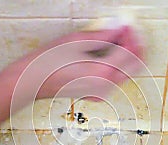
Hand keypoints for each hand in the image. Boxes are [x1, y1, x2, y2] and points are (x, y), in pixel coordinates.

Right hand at [17, 26, 143, 100]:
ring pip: (126, 72)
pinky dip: (116, 65)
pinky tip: (106, 53)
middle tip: (126, 32)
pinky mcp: (97, 94)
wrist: (33, 81)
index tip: (126, 26)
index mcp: (102, 72)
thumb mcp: (76, 41)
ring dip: (126, 55)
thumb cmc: (48, 63)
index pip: (130, 53)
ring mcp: (102, 92)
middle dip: (134, 46)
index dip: (132, 36)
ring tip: (115, 39)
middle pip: (134, 65)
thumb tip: (119, 27)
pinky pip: (115, 79)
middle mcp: (105, 86)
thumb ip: (103, 34)